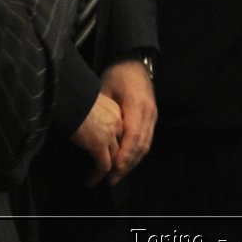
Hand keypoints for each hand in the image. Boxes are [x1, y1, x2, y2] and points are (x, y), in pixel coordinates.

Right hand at [69, 91, 123, 187]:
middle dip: (119, 160)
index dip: (119, 145)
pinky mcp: (100, 145)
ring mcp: (110, 134)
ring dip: (110, 172)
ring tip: (104, 180)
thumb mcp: (88, 103)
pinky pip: (103, 166)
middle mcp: (117, 122)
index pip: (122, 131)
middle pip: (122, 145)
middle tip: (114, 173)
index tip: (114, 154)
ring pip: (116, 158)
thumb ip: (94, 114)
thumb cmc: (73, 98)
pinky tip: (90, 181)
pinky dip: (97, 176)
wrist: (69, 96)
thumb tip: (87, 125)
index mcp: (115, 110)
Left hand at [99, 59, 157, 186]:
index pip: (133, 137)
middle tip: (111, 180)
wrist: (136, 61)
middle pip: (141, 146)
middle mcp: (149, 113)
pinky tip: (126, 163)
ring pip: (146, 145)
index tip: (111, 170)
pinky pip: (147, 140)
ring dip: (132, 163)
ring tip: (117, 176)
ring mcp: (153, 116)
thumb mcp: (105, 89)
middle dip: (126, 165)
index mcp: (137, 106)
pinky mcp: (152, 118)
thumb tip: (89, 131)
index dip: (123, 156)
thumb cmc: (118, 74)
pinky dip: (137, 154)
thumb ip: (102, 111)